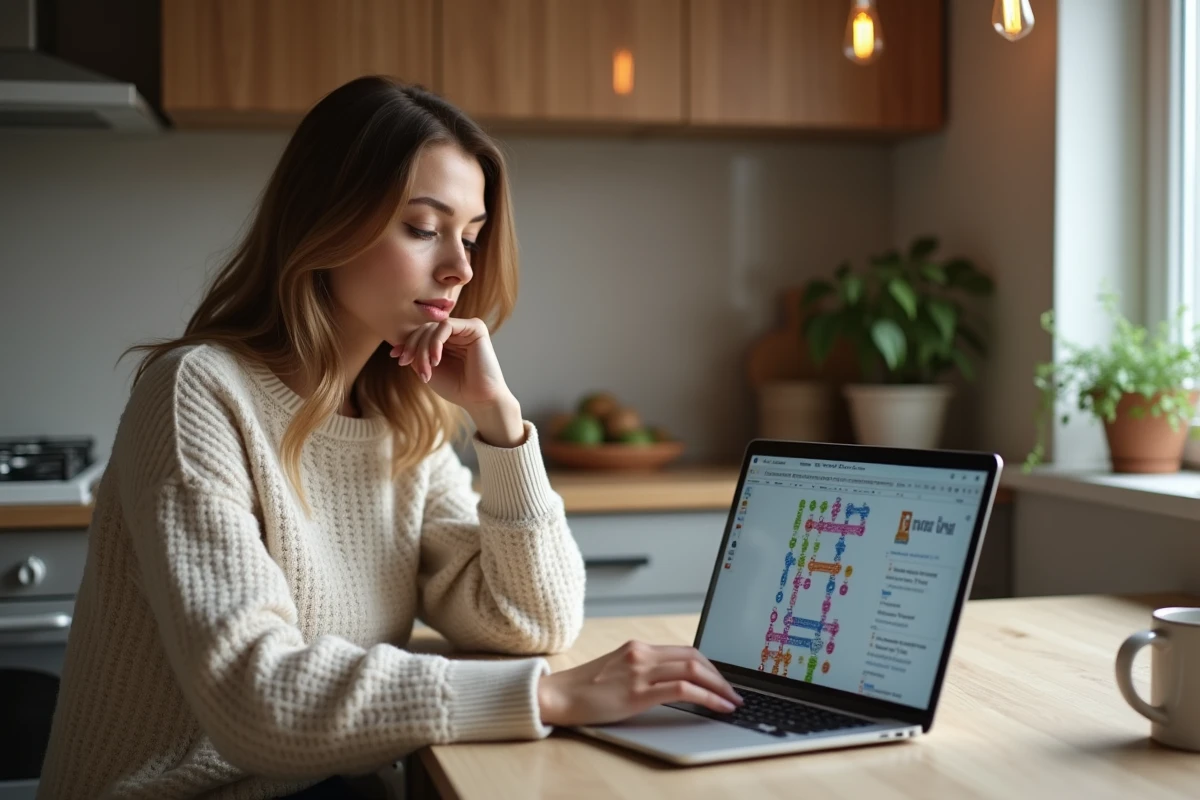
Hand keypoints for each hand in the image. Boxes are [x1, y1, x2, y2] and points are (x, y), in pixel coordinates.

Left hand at [389, 319, 523, 445]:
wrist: (479, 400)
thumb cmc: (456, 388)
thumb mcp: (428, 370)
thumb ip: (417, 355)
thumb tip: (400, 344)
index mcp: (447, 340)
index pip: (422, 333)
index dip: (406, 343)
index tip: (396, 357)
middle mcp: (457, 331)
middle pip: (425, 329)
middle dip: (413, 348)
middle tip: (407, 365)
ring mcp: (466, 328)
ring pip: (433, 328)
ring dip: (423, 349)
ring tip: (426, 370)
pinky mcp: (475, 327)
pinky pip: (446, 326)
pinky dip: (435, 342)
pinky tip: (436, 360)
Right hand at [536, 640, 743, 726]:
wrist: (558, 697)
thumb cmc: (585, 690)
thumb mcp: (618, 672)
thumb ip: (643, 671)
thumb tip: (672, 683)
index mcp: (638, 648)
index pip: (684, 650)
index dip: (710, 665)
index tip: (722, 679)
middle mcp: (641, 654)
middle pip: (694, 657)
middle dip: (720, 675)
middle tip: (734, 692)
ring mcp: (640, 671)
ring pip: (693, 669)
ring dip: (719, 686)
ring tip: (732, 700)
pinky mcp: (638, 692)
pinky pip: (683, 690)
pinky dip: (707, 696)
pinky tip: (717, 706)